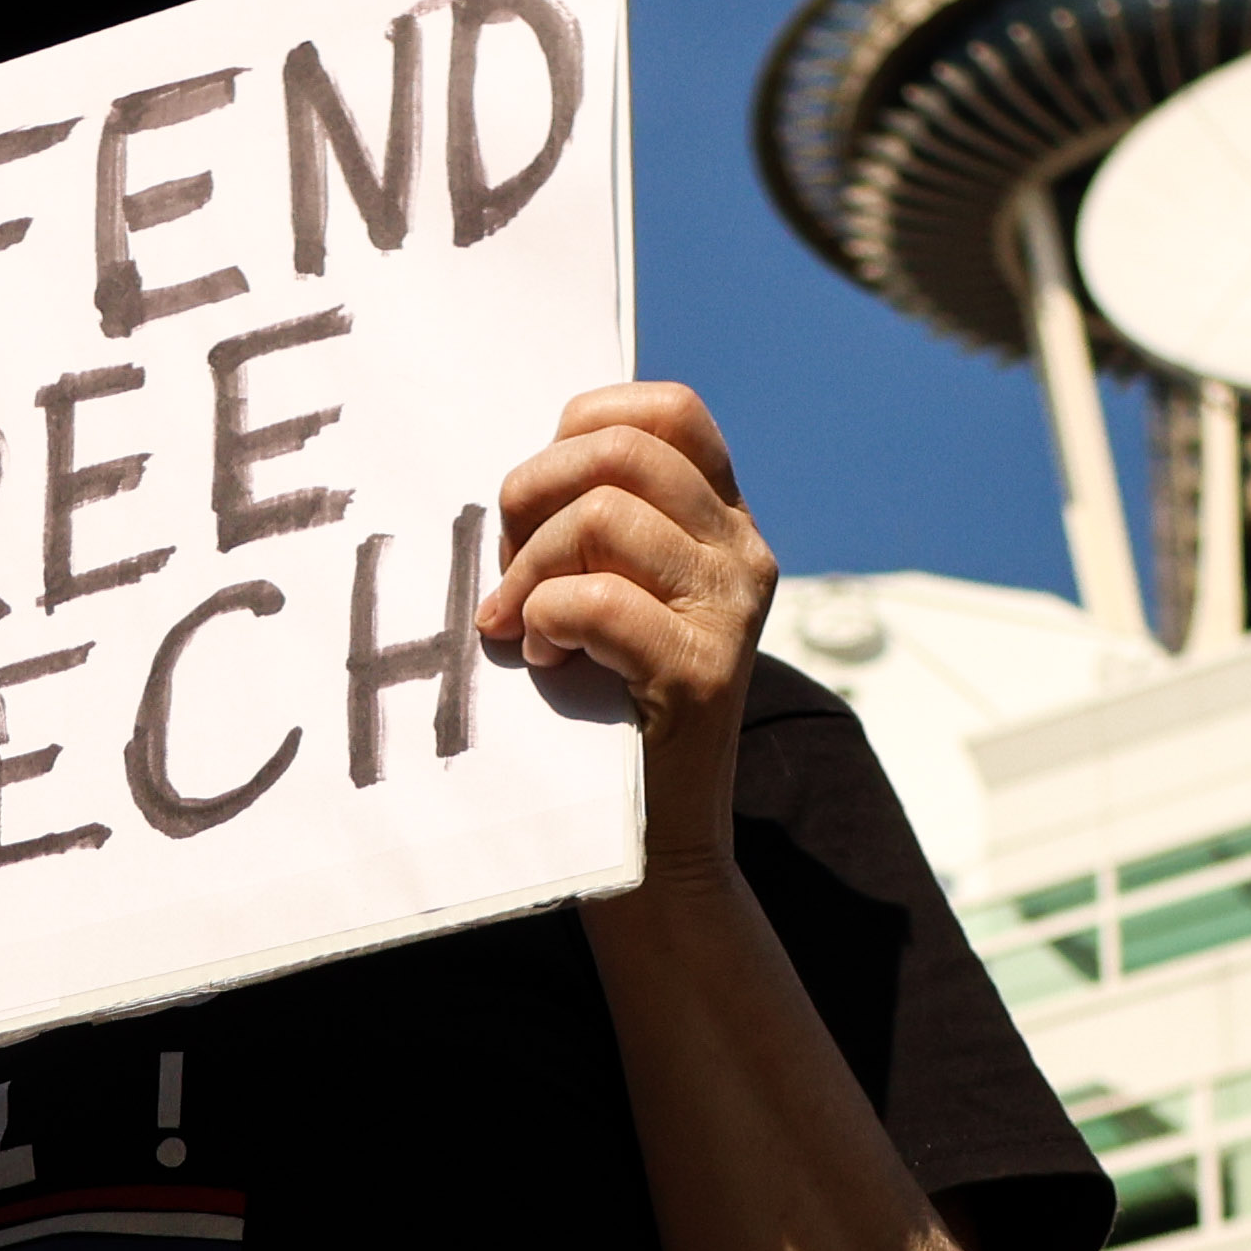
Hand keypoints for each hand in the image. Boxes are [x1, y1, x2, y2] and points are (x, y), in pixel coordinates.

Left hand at [479, 382, 776, 876]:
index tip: (539, 499)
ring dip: (531, 571)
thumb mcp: (608, 589)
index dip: (581, 428)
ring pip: (602, 516)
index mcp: (723, 518)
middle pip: (621, 451)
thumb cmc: (602, 703)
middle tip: (508, 570)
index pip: (666, 410)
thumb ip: (590, 526)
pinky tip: (544, 658)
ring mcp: (732, 608)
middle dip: (533, 497)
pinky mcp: (705, 670)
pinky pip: (595, 601)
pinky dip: (544, 621)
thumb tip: (517, 482)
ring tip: (522, 626)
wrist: (652, 841)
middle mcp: (743, 550)